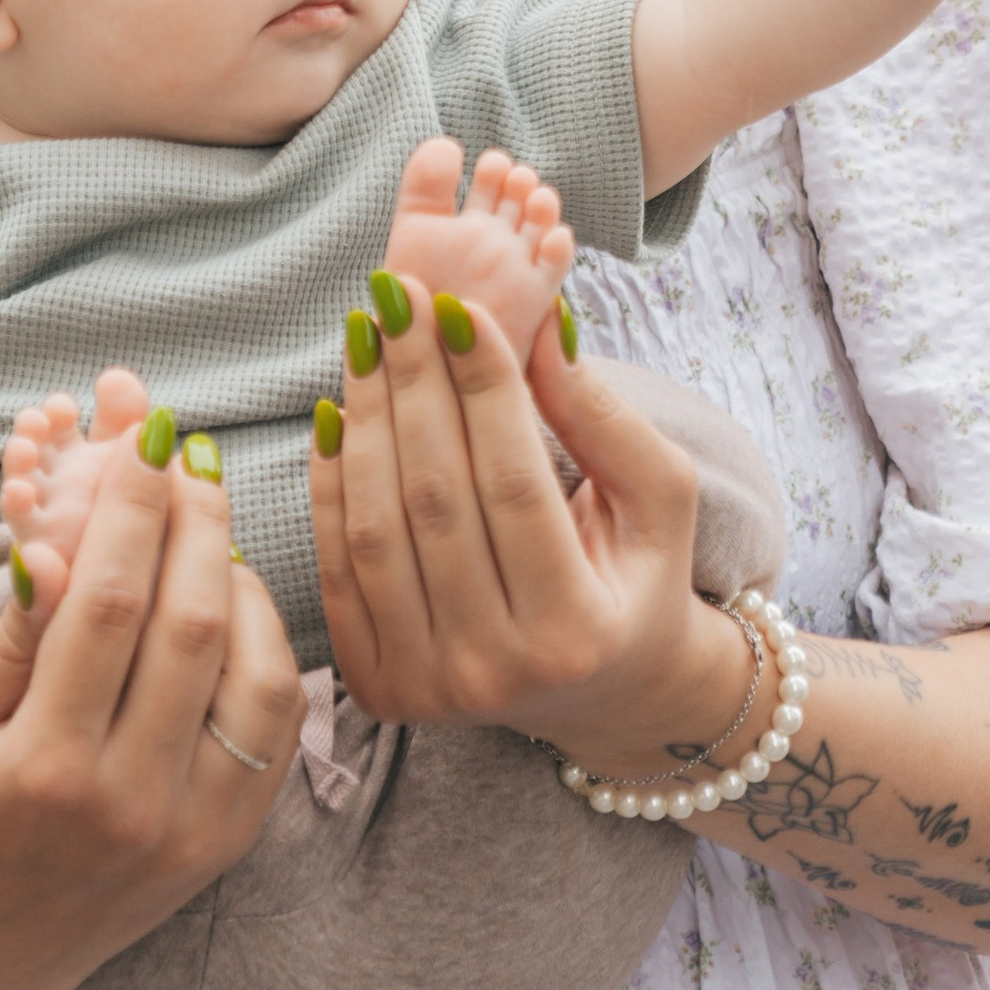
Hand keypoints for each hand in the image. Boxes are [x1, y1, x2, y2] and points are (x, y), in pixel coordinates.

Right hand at [0, 411, 303, 989]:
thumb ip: (3, 635)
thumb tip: (53, 543)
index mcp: (46, 768)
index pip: (111, 603)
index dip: (136, 507)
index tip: (146, 437)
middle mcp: (132, 803)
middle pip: (194, 625)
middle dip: (198, 519)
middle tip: (191, 454)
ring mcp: (192, 829)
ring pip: (260, 672)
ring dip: (244, 578)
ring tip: (210, 524)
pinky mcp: (229, 841)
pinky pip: (279, 725)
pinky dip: (269, 646)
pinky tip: (233, 597)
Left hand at [308, 273, 755, 772]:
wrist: (605, 693)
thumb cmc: (639, 576)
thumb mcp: (659, 498)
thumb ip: (603, 416)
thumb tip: (539, 324)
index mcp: (575, 631)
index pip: (514, 483)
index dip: (482, 386)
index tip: (457, 304)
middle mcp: (493, 670)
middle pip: (434, 500)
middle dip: (413, 383)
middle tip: (397, 296)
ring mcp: (426, 687)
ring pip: (375, 528)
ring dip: (365, 419)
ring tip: (367, 335)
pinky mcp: (376, 687)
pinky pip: (337, 566)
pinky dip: (330, 484)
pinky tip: (339, 409)